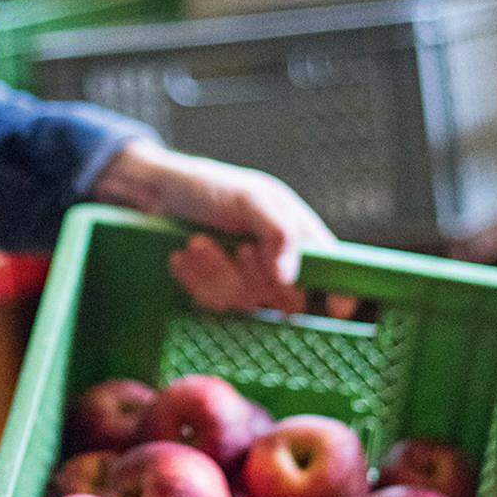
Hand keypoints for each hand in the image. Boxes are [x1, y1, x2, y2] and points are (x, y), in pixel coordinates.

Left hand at [93, 138, 335, 313]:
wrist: (156, 194)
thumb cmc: (209, 187)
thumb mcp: (249, 197)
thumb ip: (279, 231)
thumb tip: (291, 277)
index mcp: (297, 234)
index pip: (332, 273)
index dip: (339, 295)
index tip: (336, 309)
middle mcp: (277, 264)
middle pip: (287, 299)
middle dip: (256, 276)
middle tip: (240, 247)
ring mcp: (246, 282)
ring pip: (246, 302)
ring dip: (217, 272)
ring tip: (198, 242)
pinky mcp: (216, 293)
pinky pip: (214, 303)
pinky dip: (195, 278)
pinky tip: (184, 255)